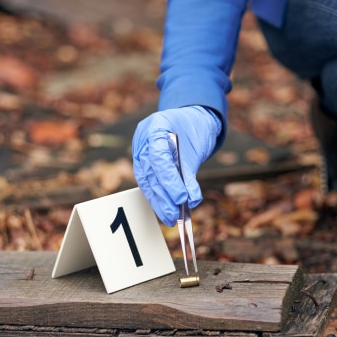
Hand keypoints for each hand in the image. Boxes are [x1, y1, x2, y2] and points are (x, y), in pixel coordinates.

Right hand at [132, 106, 220, 225]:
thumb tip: (191, 200)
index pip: (158, 157)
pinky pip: (148, 183)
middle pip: (150, 173)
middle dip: (163, 196)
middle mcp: (143, 140)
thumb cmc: (195, 128)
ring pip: (147, 181)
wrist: (191, 117)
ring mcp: (140, 150)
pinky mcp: (143, 162)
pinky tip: (166, 211)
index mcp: (155, 127)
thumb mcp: (196, 145)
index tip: (181, 197)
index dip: (169, 180)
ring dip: (159, 202)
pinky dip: (158, 198)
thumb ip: (190, 171)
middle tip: (174, 215)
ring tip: (170, 218)